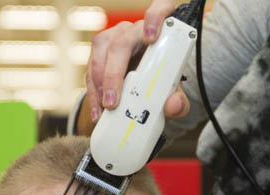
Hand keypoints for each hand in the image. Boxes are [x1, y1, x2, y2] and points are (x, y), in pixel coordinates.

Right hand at [80, 0, 189, 132]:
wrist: (143, 90)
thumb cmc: (161, 83)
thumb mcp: (172, 94)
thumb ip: (179, 102)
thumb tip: (173, 105)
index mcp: (159, 33)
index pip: (160, 9)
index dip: (155, 19)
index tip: (151, 39)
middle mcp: (134, 31)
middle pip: (122, 43)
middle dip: (114, 74)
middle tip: (114, 101)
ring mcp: (114, 39)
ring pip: (101, 51)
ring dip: (100, 82)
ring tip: (105, 106)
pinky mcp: (99, 52)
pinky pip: (90, 68)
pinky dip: (93, 92)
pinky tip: (98, 109)